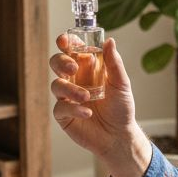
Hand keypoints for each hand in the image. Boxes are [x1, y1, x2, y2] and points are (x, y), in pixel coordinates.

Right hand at [49, 35, 150, 176]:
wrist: (119, 136)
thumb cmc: (121, 108)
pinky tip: (87, 112)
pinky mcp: (64, 114)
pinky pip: (60, 107)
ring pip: (56, 85)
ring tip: (86, 97)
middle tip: (73, 67)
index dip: (65, 42)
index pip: (72, 50)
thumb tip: (110, 41)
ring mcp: (67, 97)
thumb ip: (114, 63)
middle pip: (57, 63)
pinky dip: (73, 108)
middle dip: (61, 62)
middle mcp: (75, 79)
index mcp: (87, 68)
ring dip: (70, 89)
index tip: (65, 40)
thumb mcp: (121, 83)